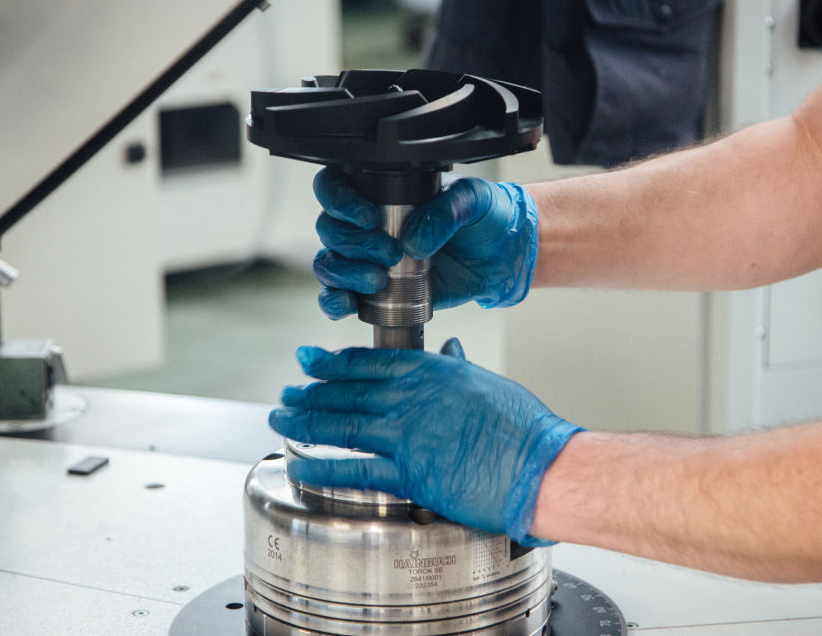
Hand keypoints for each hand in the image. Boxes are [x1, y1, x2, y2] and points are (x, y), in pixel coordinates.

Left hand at [269, 339, 583, 544]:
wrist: (540, 465)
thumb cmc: (524, 427)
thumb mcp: (488, 383)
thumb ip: (460, 367)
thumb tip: (450, 349)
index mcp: (432, 371)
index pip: (370, 362)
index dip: (334, 362)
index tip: (310, 360)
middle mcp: (413, 397)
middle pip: (347, 391)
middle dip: (310, 392)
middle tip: (286, 393)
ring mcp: (407, 433)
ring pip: (342, 425)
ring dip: (306, 422)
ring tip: (281, 420)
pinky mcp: (408, 472)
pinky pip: (355, 469)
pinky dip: (322, 468)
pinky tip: (300, 466)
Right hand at [312, 167, 538, 319]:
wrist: (504, 256)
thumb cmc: (486, 217)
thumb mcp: (473, 201)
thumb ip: (445, 212)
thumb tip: (412, 240)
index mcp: (383, 189)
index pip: (334, 186)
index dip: (340, 202)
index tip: (370, 218)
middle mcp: (368, 223)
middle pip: (329, 228)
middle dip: (353, 244)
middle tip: (391, 254)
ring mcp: (369, 258)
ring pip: (329, 263)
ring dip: (344, 273)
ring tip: (380, 280)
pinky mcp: (377, 290)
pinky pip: (340, 296)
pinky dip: (335, 301)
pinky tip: (347, 303)